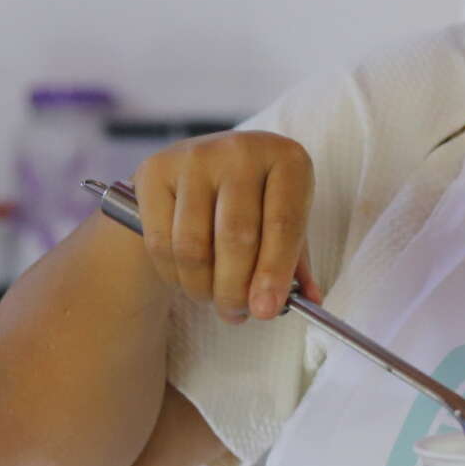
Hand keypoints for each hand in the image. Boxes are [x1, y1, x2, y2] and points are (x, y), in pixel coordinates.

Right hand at [128, 131, 320, 323]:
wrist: (202, 169)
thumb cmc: (256, 202)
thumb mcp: (282, 223)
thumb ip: (295, 263)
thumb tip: (310, 301)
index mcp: (287, 159)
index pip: (283, 223)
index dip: (275, 272)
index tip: (267, 311)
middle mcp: (241, 150)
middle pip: (236, 236)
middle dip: (235, 290)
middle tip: (237, 315)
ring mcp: (194, 157)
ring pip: (194, 246)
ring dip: (203, 288)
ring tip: (214, 299)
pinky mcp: (154, 170)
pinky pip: (161, 243)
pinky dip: (175, 276)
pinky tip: (188, 281)